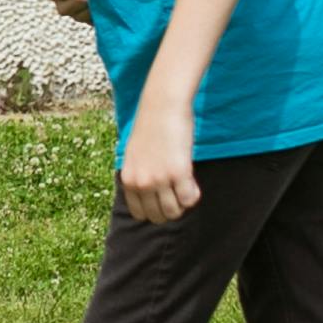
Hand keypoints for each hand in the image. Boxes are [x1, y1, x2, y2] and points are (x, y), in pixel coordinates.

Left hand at [117, 94, 198, 225]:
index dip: (154, 209)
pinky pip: (190, 199)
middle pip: (157, 216)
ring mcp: (160, 179)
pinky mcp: (179, 172)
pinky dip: (193, 194)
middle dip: (169, 209)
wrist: (162, 106)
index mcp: (128, 179)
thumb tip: (149, 196)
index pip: (139, 214)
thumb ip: (138, 176)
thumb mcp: (134, 155)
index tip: (162, 198)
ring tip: (184, 186)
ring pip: (174, 211)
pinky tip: (192, 181)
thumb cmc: (150, 127)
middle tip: (176, 192)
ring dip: (182, 203)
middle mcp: (142, 183)